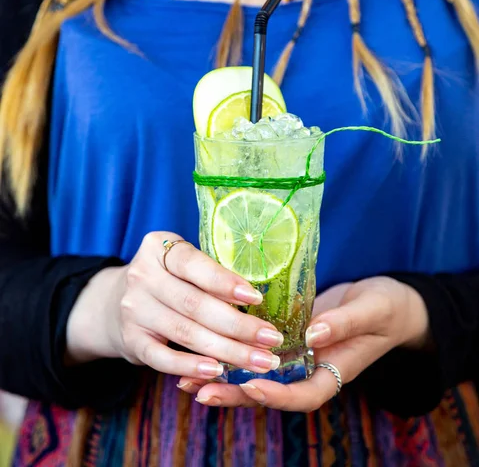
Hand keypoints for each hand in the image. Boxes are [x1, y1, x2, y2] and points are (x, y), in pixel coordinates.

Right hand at [66, 232, 283, 380]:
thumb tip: (257, 297)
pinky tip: (218, 372)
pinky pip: (163, 358)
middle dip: (238, 325)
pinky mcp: (131, 341)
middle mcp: (142, 276)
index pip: (193, 264)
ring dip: (227, 350)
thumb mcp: (181, 262)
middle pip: (195, 304)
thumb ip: (209, 272)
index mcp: (157, 248)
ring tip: (259, 360)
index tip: (257, 298)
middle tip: (271, 339)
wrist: (114, 302)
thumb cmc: (166, 278)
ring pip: (185, 332)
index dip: (225, 282)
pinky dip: (191, 366)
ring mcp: (134, 310)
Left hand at [177, 276, 429, 409]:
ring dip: (225, 377)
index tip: (253, 387)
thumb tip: (313, 335)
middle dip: (235, 394)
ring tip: (188, 379)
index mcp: (334, 371)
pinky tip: (204, 347)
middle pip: (271, 391)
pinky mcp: (286, 336)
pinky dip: (233, 350)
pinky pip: (257, 349)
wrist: (386, 301)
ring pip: (257, 373)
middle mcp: (310, 369)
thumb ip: (345, 323)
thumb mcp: (373, 311)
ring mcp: (296, 355)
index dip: (278, 396)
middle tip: (200, 392)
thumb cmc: (386, 308)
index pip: (305, 395)